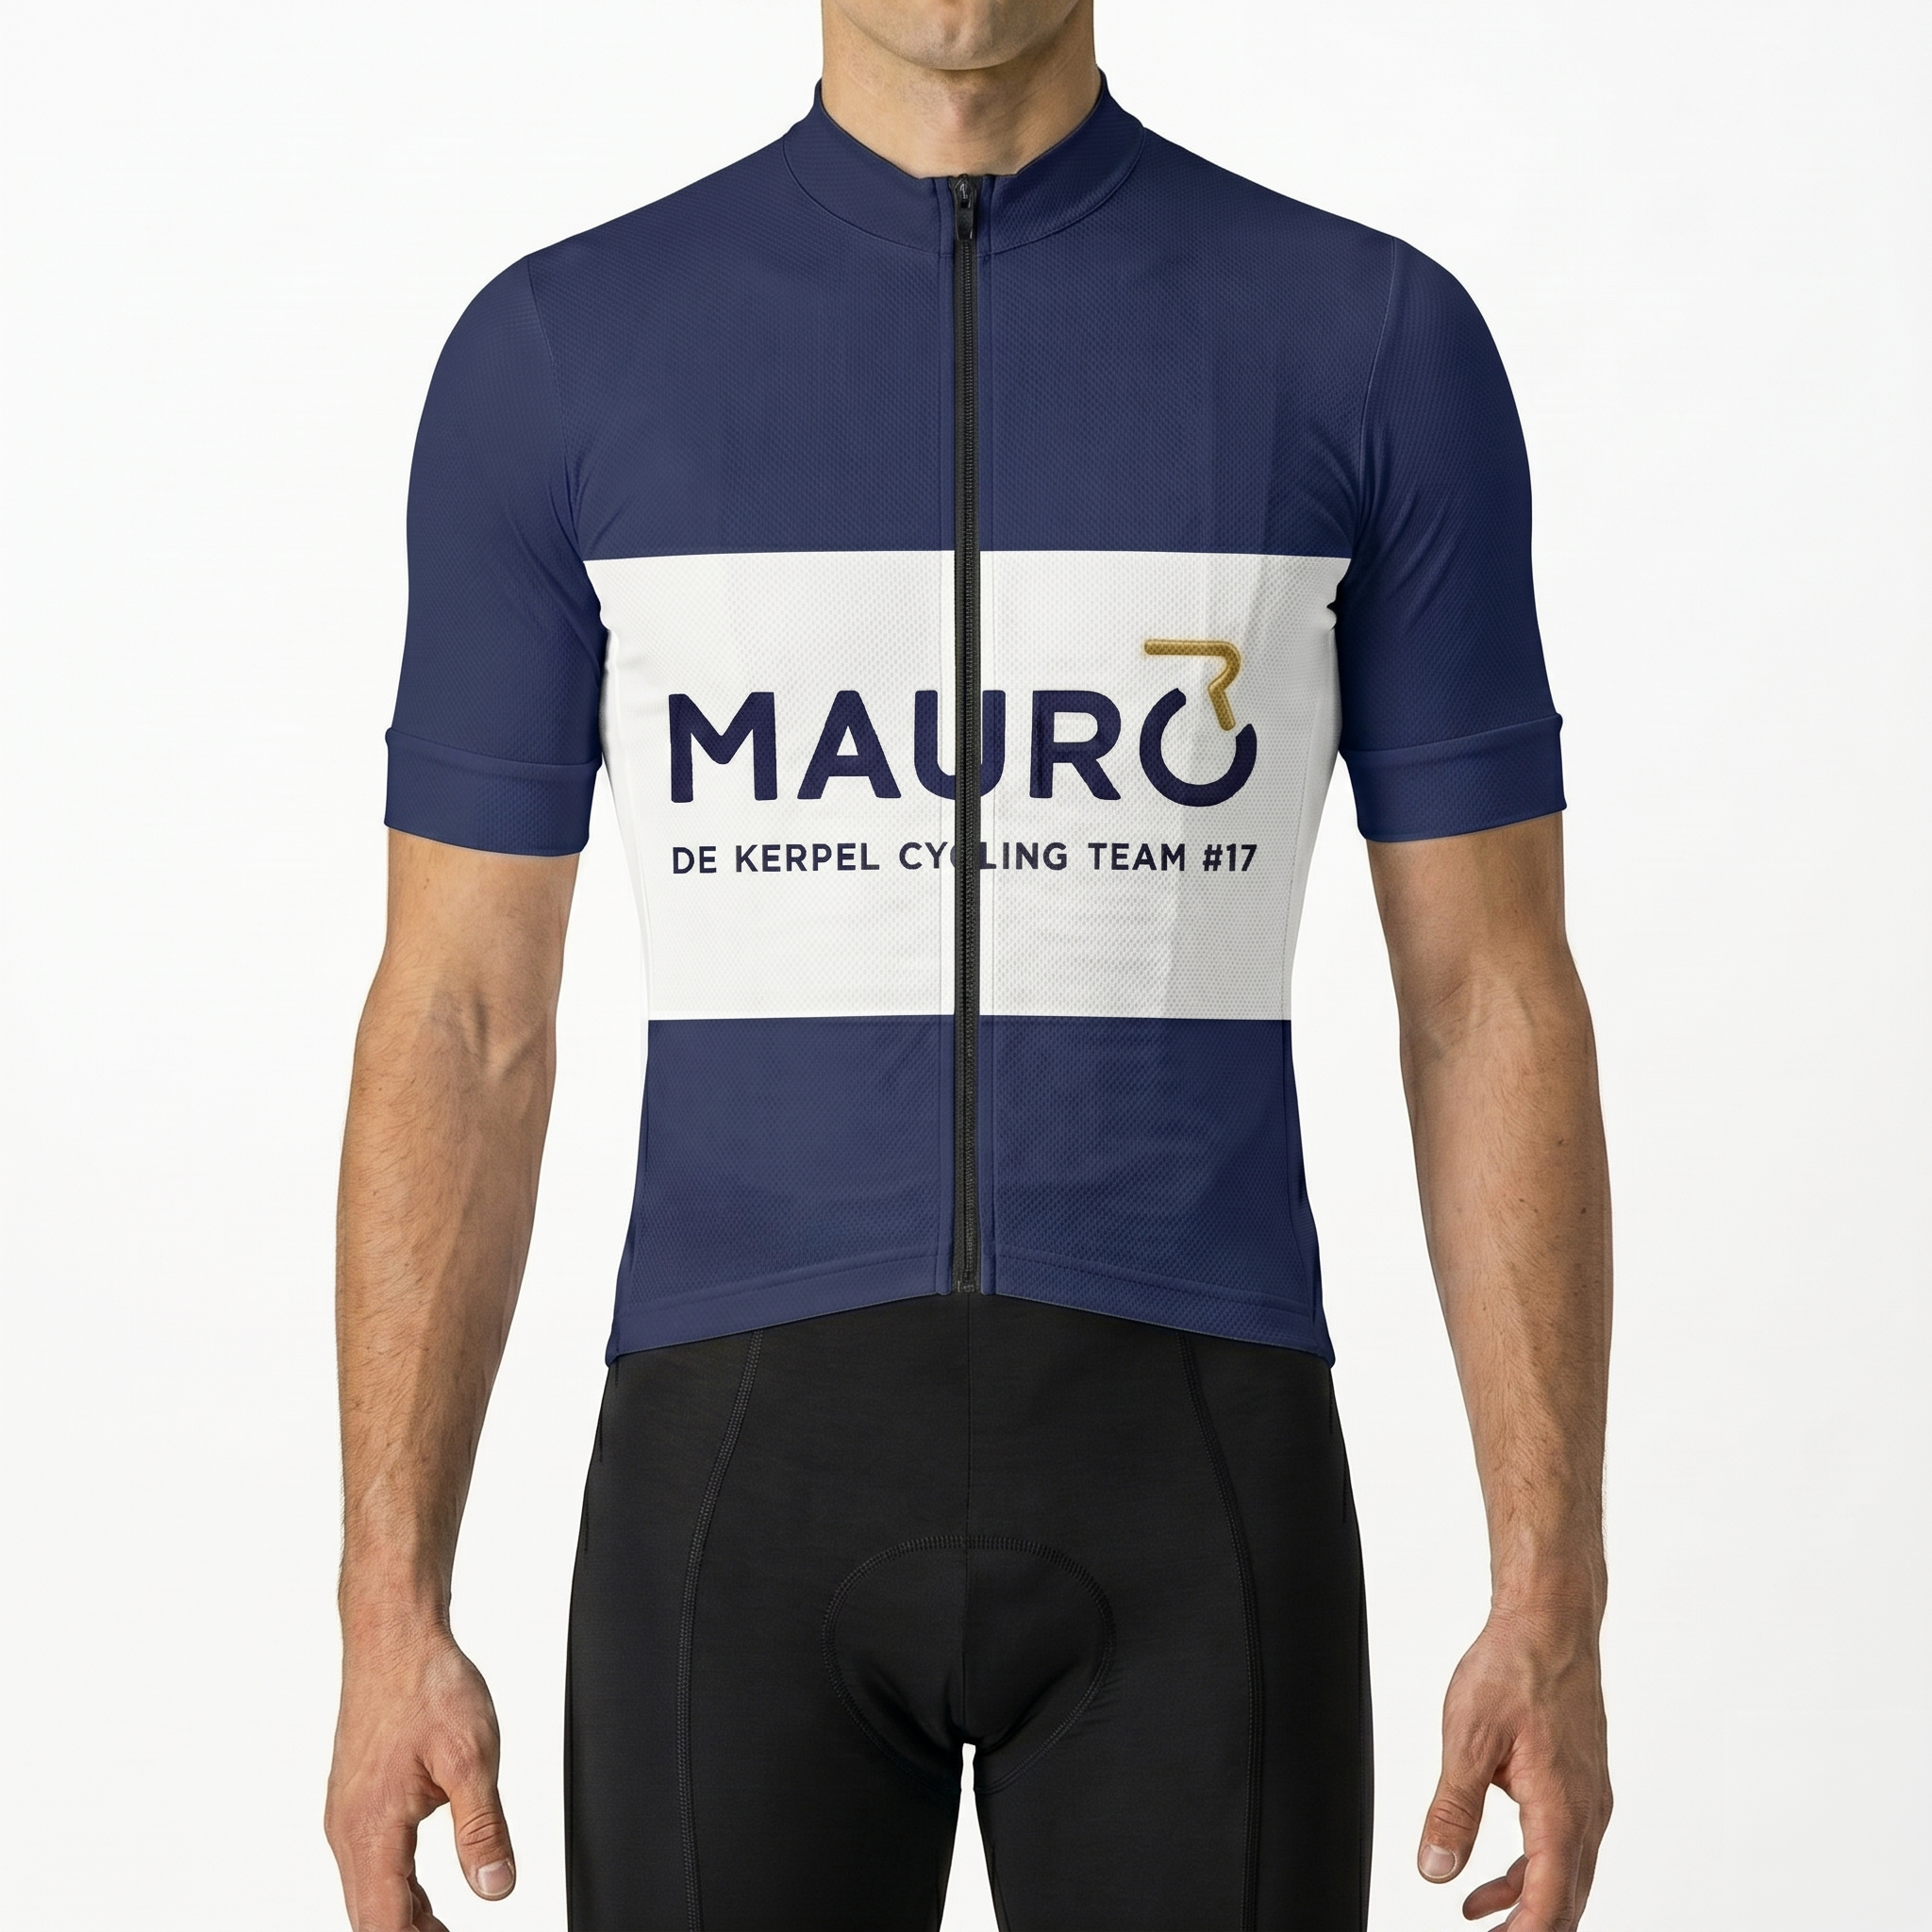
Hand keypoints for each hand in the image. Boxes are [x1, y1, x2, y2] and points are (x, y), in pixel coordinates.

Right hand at [325, 1625, 516, 1930]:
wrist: (393, 1638)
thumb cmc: (426, 1685)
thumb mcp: (472, 1757)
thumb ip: (483, 1829)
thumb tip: (496, 1888)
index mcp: (371, 1829)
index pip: (384, 1924)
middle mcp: (348, 1831)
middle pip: (371, 1917)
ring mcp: (347, 1816)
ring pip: (368, 1894)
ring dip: (403, 1919)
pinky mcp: (355, 1802)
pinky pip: (369, 1865)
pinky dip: (396, 1890)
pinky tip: (423, 1899)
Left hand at [1417, 1606, 1610, 1928]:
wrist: (1550, 1622)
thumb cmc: (1514, 1668)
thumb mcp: (1468, 1737)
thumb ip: (1452, 1809)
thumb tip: (1435, 1869)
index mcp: (1562, 1808)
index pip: (1550, 1901)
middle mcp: (1586, 1812)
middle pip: (1566, 1900)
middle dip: (1528, 1929)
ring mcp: (1587, 1800)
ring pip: (1565, 1876)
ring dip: (1525, 1904)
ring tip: (1475, 1917)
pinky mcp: (1579, 1785)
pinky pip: (1561, 1847)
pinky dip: (1529, 1871)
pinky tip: (1490, 1877)